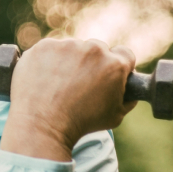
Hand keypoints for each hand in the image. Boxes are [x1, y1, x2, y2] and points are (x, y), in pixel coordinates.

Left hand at [2, 38, 137, 161]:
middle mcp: (92, 50)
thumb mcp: (115, 116)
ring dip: (69, 60)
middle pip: (97, 49)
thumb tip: (130, 89)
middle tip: (80, 82)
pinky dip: (48, 61)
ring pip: (72, 48)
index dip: (117, 64)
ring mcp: (66, 46)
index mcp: (114, 64)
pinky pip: (50, 50)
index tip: (107, 73)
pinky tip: (45, 79)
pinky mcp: (44, 47)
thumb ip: (127, 98)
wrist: (42, 125)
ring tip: (59, 84)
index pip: (124, 53)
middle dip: (92, 62)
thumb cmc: (81, 123)